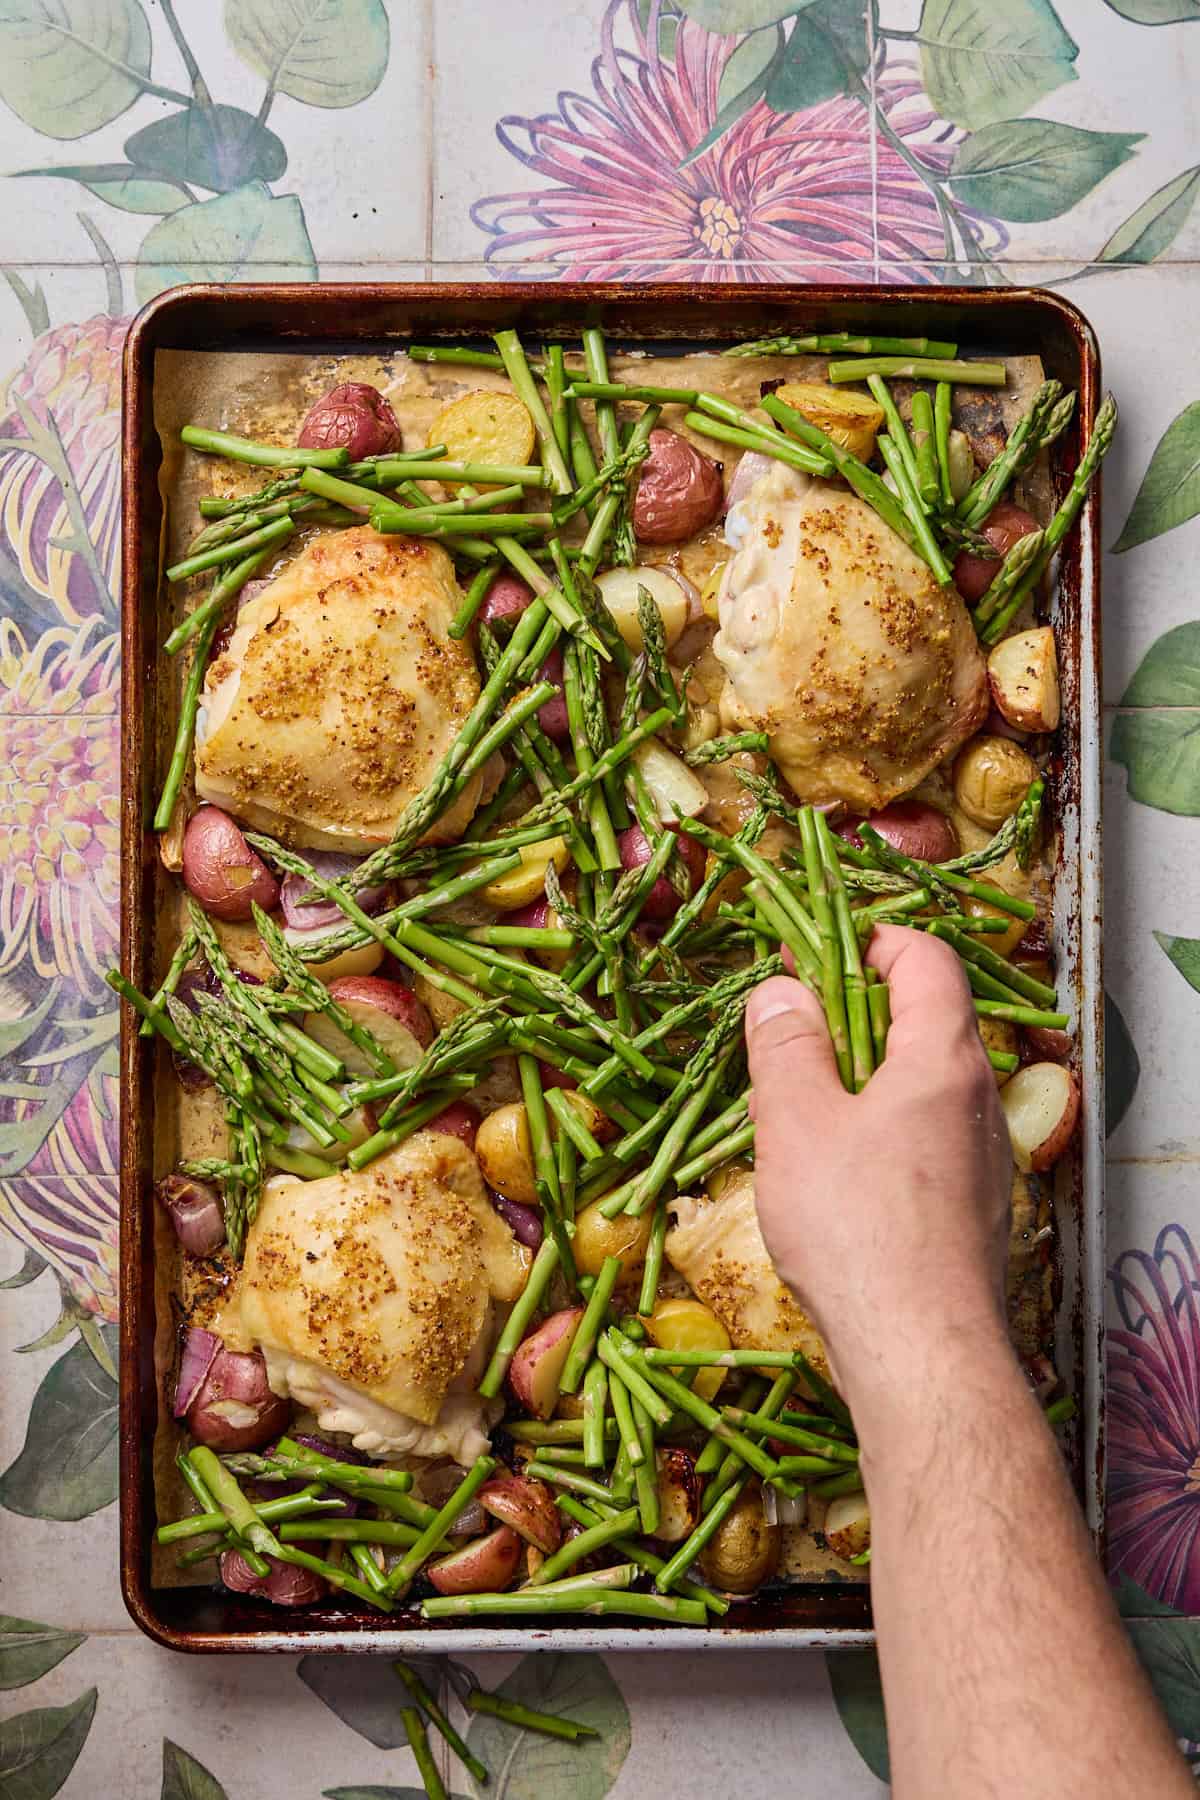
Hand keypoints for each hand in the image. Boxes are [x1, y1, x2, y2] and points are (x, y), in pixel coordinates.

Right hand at [745, 924, 1011, 1421]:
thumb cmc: (856, 1229)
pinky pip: (920, 1137)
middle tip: (786, 1027)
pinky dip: (874, 1127)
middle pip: (922, 1018)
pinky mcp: (969, 1207)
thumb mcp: (796, 1123)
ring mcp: (979, 1156)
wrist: (923, 1354)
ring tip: (791, 1103)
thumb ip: (786, 1045)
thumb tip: (781, 989)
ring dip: (857, 1075)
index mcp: (943, 1057)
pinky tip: (827, 1171)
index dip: (865, 941)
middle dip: (850, 1010)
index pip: (925, 958)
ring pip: (917, 1083)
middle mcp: (976, 1097)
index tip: (805, 954)